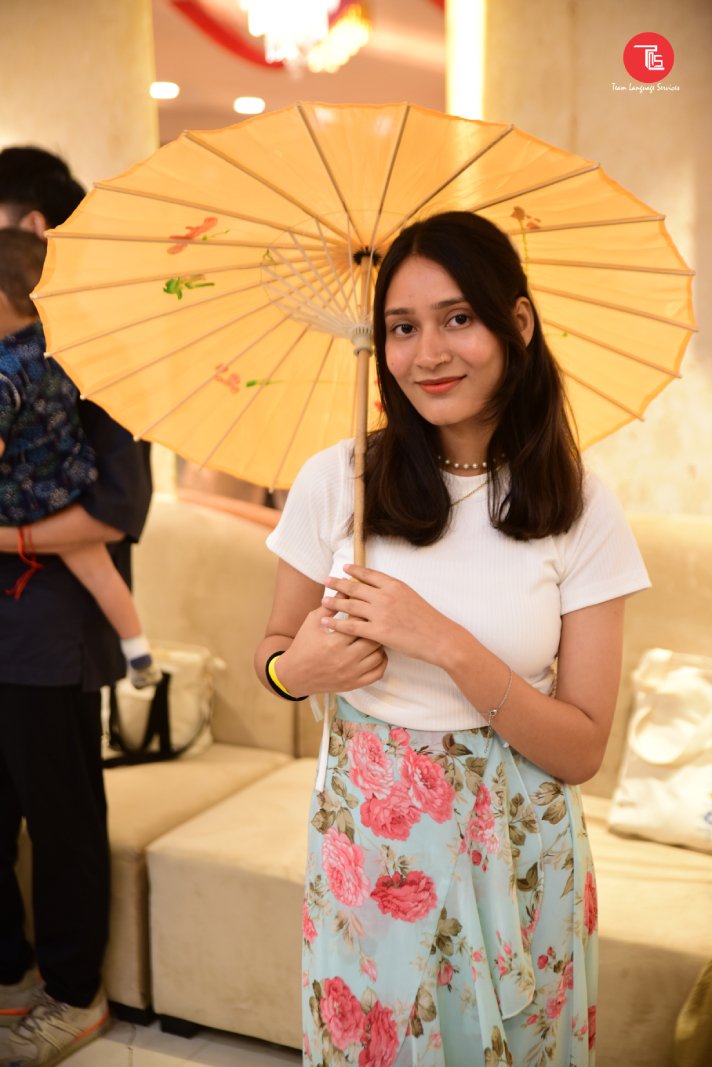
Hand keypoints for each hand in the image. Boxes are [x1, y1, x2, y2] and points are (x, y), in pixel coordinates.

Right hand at [278, 605, 387, 695]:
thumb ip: (331, 607)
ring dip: (379, 644)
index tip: (365, 607)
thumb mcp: (312, 621)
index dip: (364, 613)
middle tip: (374, 621)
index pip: (359, 623)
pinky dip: (381, 662)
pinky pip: (377, 673)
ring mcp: (351, 674)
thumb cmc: (303, 644)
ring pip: (378, 655)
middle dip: (374, 628)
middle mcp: (345, 659)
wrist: (294, 674)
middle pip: (372, 639)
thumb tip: (346, 591)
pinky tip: (376, 653)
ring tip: (375, 635)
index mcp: (334, 642)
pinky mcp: (354, 684)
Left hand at [322, 564, 456, 664]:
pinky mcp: (378, 632)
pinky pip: (351, 627)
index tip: (343, 568)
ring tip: (323, 600)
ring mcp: (381, 614)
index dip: (354, 570)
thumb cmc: (428, 620)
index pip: (369, 574)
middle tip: (326, 581)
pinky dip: (336, 623)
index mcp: (395, 586)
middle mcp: (385, 596)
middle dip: (338, 583)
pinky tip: (326, 621)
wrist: (440, 637)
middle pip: (355, 587)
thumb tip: (379, 589)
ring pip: (350, 605)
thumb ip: (394, 592)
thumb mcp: (411, 597)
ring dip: (334, 602)